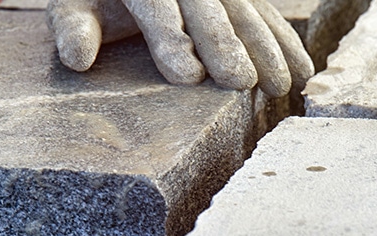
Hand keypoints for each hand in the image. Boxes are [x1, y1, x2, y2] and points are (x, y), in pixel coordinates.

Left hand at [47, 0, 312, 96]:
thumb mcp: (74, 1)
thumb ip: (74, 27)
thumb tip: (77, 59)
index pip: (156, 4)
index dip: (172, 39)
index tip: (188, 75)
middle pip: (205, 8)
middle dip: (224, 45)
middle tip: (240, 83)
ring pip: (242, 10)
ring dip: (264, 47)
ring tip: (278, 85)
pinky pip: (263, 13)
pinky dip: (283, 41)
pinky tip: (302, 70)